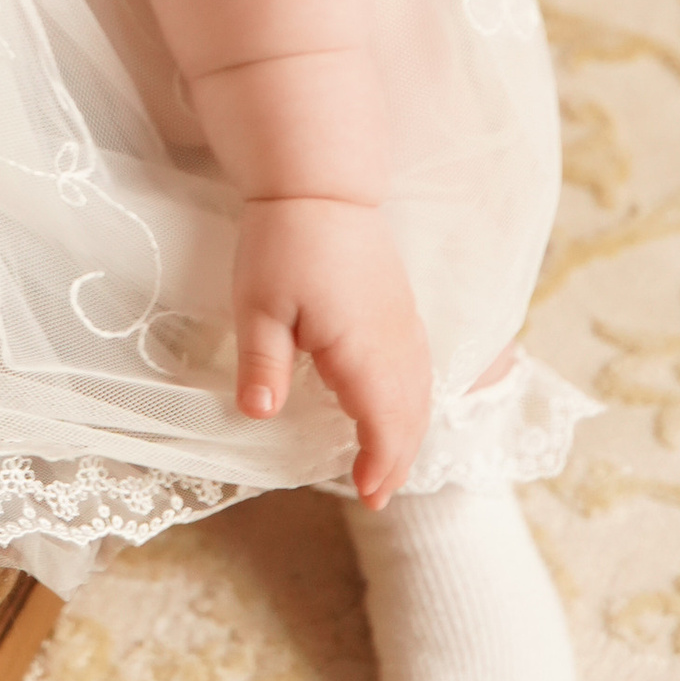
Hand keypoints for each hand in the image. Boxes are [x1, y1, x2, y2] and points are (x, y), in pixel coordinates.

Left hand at [232, 196, 431, 506]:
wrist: (319, 184)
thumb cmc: (284, 241)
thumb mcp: (259, 304)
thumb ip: (263, 362)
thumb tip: (259, 416)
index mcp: (362, 349)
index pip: (385, 423)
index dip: (381, 464)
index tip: (368, 496)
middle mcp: (395, 341)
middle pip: (411, 415)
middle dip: (399, 459)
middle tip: (376, 494)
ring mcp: (403, 322)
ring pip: (421, 392)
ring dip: (409, 432)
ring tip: (388, 464)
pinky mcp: (401, 306)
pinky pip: (420, 367)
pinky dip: (414, 400)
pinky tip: (397, 408)